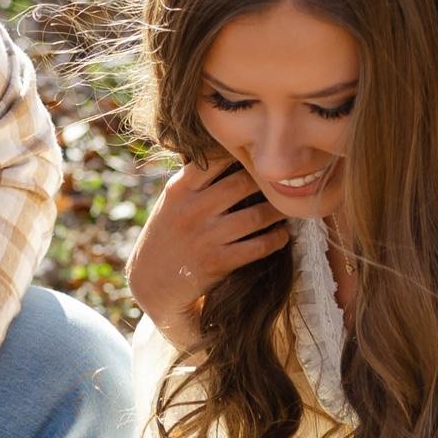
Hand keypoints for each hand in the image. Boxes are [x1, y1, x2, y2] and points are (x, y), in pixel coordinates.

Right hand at [128, 159, 289, 348]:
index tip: (258, 155)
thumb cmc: (166, 237)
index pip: (214, 159)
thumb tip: (232, 155)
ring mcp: (205, 237)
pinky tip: (282, 235)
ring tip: (287, 209)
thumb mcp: (170, 204)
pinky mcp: (217, 262)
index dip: (240, 153)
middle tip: (282, 182)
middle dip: (266, 182)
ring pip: (256, 216)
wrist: (151, 284)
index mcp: (179, 190)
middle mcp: (192, 210)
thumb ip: (194, 182)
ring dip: (278, 212)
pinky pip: (258, 246)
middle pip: (242, 183)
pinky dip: (276, 239)